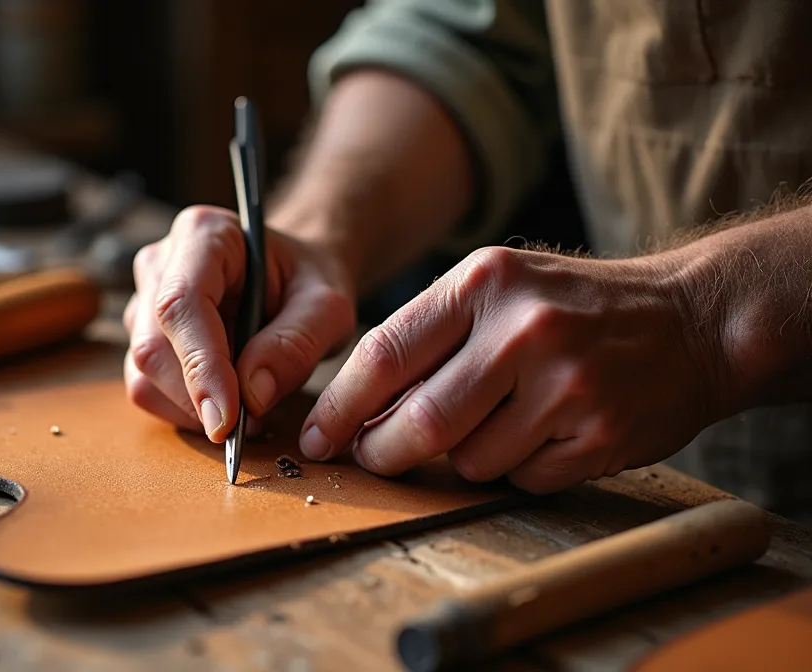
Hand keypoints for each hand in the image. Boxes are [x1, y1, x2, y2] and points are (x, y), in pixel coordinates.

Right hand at [124, 206, 356, 440]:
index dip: (200, 365)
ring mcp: (144, 301)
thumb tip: (252, 395)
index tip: (228, 420)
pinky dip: (185, 411)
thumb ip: (297, 344)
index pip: (181, 304)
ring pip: (144, 374)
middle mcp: (160, 263)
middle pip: (153, 346)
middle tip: (253, 423)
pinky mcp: (143, 337)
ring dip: (191, 409)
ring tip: (247, 412)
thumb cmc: (308, 282)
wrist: (293, 279)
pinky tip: (225, 404)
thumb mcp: (328, 307)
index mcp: (204, 234)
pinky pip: (147, 388)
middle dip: (199, 397)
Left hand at [300, 246, 725, 493]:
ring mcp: (567, 383)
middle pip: (420, 420)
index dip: (340, 406)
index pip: (384, 355)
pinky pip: (522, 478)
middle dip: (384, 451)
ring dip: (462, 458)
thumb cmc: (574, 307)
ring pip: (469, 459)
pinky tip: (542, 434)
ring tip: (496, 422)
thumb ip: (429, 337)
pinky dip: (516, 469)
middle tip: (374, 458)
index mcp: (484, 280)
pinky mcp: (600, 434)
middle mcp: (524, 328)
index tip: (317, 436)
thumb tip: (354, 409)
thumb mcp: (499, 287)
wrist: (694, 319)